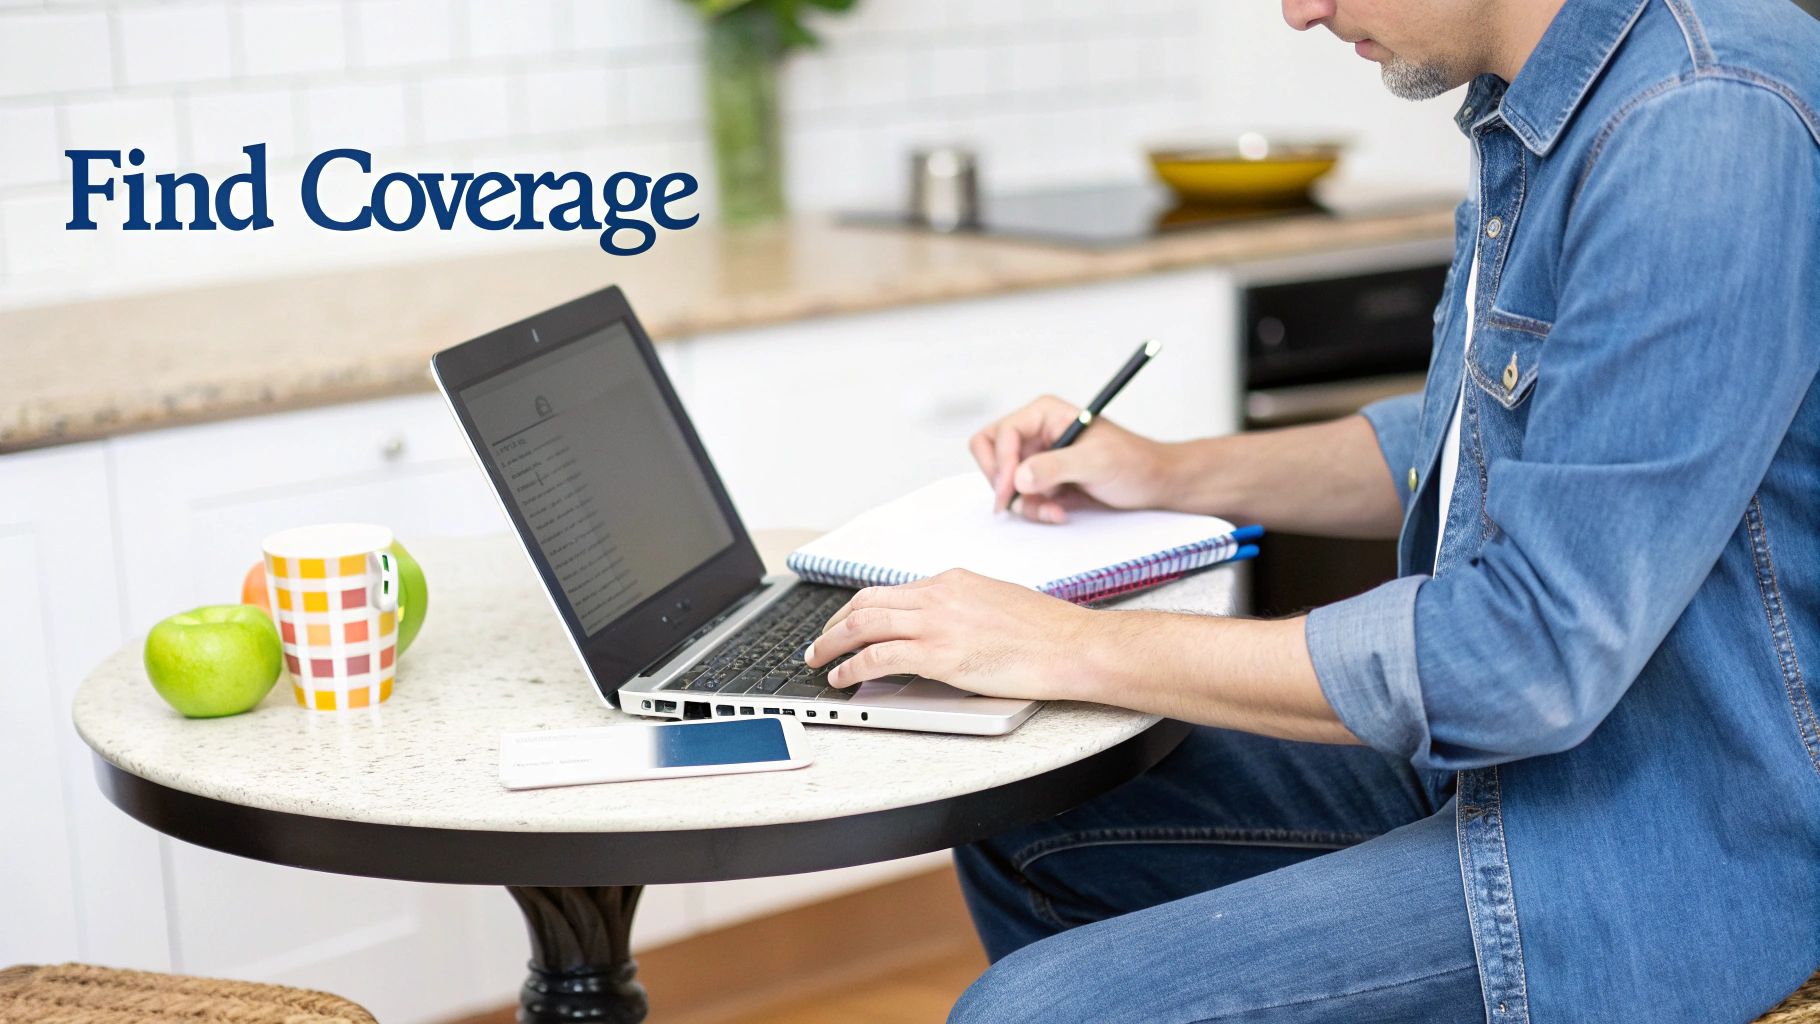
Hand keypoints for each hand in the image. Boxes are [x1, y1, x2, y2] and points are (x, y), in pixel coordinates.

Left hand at [804, 570, 1095, 700]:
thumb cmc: (1047, 631)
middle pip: (866, 602)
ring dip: (832, 643)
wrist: (1070, 644)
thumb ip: (963, 608)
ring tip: (818, 659)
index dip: (860, 610)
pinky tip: (842, 677)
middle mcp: (939, 595)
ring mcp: (937, 623)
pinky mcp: (939, 654)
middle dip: (834, 623)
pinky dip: (851, 667)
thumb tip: (941, 626)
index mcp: (953, 580)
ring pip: (864, 625)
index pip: (891, 591)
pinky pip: (878, 657)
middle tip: (819, 642)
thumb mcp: (997, 601)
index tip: (847, 624)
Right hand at [968, 394, 1174, 522]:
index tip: (1009, 491)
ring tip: (1053, 511)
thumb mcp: (1096, 462)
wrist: (1154, 483)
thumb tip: (1018, 477)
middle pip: (991, 453)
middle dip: (1002, 482)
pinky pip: (1021, 498)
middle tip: (1016, 503)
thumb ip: (1056, 466)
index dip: (1000, 463)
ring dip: (1024, 503)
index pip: (1002, 434)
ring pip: (1004, 481)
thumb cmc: (1133, 463)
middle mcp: (1037, 433)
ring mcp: (1038, 457)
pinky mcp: (1044, 481)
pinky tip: (1059, 513)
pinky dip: (1035, 510)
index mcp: (1045, 414)